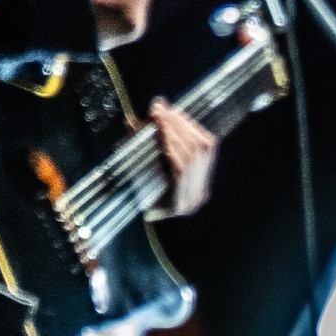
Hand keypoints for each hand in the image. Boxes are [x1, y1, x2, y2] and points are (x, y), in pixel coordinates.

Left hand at [148, 99, 218, 218]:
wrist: (129, 228)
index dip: (188, 124)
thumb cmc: (137, 193)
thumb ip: (152, 142)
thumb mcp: (147, 164)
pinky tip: (162, 139)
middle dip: (180, 124)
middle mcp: (201, 192)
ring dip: (174, 133)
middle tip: (160, 109)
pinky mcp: (180, 205)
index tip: (168, 107)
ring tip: (159, 119)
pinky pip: (180, 171)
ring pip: (192, 157)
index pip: (206, 145)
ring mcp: (193, 199)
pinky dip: (172, 151)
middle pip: (200, 148)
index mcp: (200, 184)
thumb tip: (147, 111)